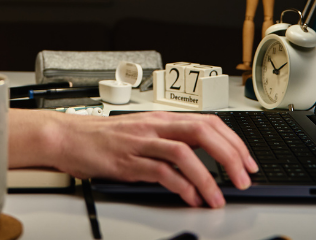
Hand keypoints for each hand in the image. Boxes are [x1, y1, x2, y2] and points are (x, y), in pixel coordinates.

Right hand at [52, 112, 256, 207]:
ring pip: (184, 152)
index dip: (233, 141)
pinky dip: (181, 186)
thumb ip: (169, 139)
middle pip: (201, 131)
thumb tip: (201, 158)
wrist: (68, 136)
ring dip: (208, 177)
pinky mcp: (127, 161)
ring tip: (218, 198)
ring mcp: (141, 143)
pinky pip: (160, 172)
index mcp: (161, 118)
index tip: (247, 161)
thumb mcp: (142, 131)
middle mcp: (154, 126)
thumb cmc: (104, 136)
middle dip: (229, 156)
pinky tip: (189, 198)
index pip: (207, 121)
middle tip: (242, 180)